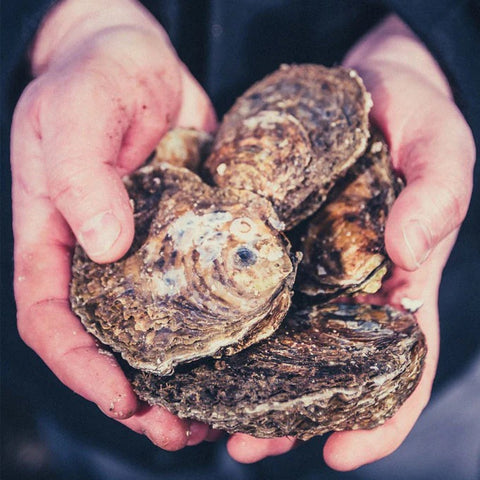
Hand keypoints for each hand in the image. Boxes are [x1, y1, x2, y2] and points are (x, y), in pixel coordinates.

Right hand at [12, 0, 215, 448]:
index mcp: (58, 238)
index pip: (52, 319)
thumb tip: (109, 245)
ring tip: (213, 415)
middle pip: (111, 341)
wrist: (140, 59)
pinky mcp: (192, 235)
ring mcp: (151, 249)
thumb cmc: (94, 78)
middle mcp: (103, 255)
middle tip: (175, 429)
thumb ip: (82, 177)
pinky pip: (203, 290)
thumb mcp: (74, 116)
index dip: (79, 366)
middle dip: (137, 393)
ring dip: (182, 377)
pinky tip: (245, 352)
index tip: (117, 397)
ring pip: (160, 329)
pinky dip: (220, 328)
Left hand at [226, 15, 475, 466]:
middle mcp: (346, 283)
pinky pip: (246, 287)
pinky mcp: (268, 239)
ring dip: (248, 384)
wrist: (363, 85)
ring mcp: (304, 264)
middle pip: (326, 367)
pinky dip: (226, 321)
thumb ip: (439, 192)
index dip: (381, 418)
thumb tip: (410, 243)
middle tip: (249, 448)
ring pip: (279, 339)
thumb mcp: (439, 144)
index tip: (342, 455)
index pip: (399, 364)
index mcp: (397, 277)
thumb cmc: (411, 114)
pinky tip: (195, 342)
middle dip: (293, 414)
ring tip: (211, 420)